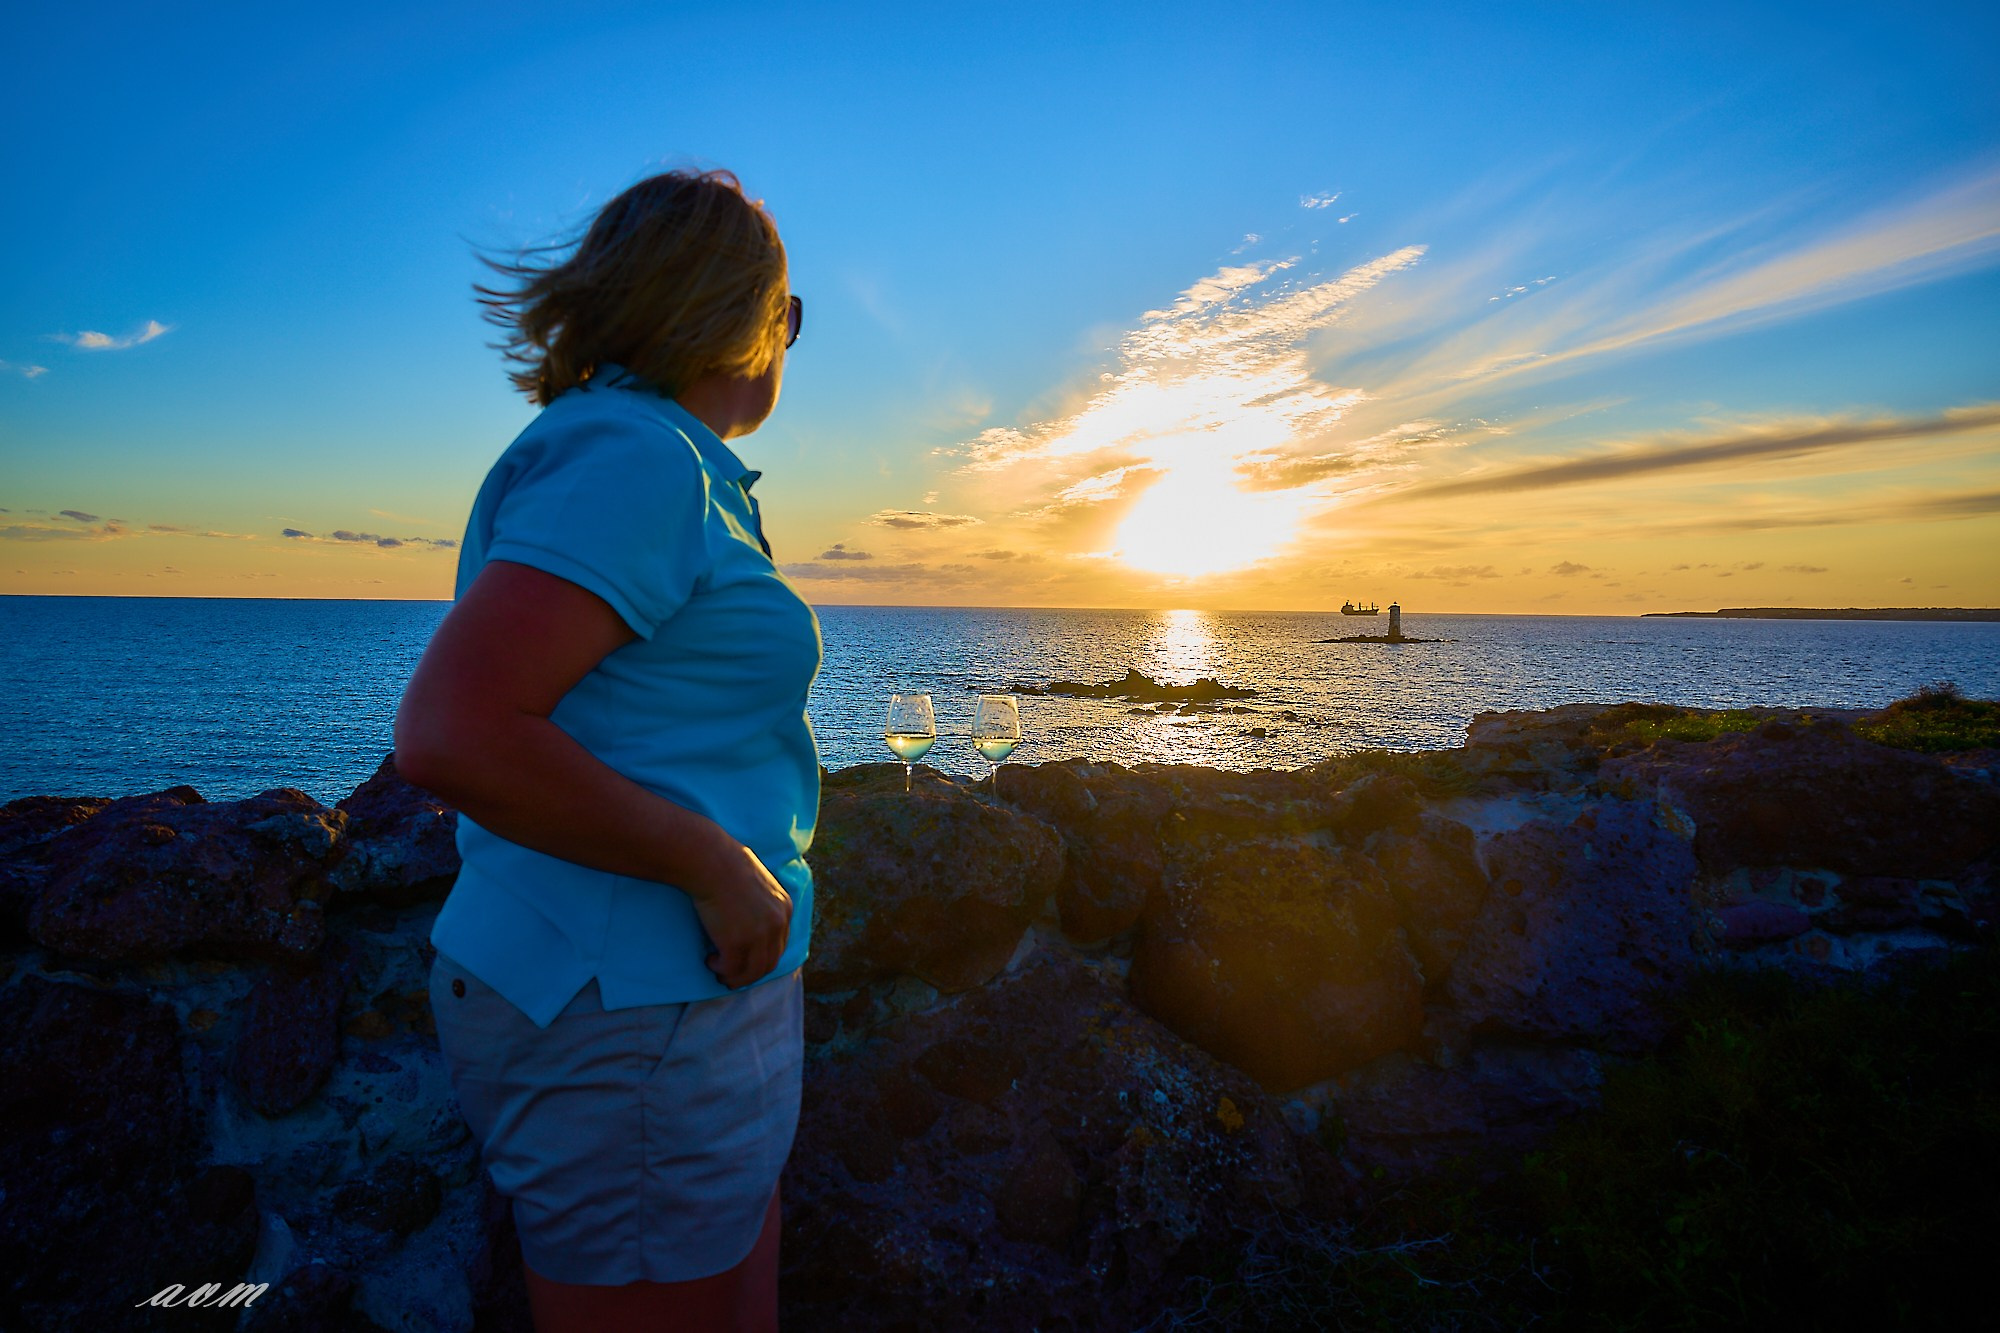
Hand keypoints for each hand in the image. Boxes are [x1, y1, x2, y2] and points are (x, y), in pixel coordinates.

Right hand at [688, 840, 793, 988]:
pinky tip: (710, 960)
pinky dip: (721, 970)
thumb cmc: (726, 865)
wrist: (711, 861)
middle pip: (769, 963)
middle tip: (732, 973)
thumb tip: (750, 917)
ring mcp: (758, 935)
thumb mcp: (758, 882)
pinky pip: (731, 969)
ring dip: (736, 977)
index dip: (762, 957)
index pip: (779, 945)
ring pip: (753, 972)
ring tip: (720, 972)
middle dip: (751, 973)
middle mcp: (776, 924)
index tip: (746, 959)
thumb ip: (762, 901)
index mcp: (784, 909)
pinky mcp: (737, 943)